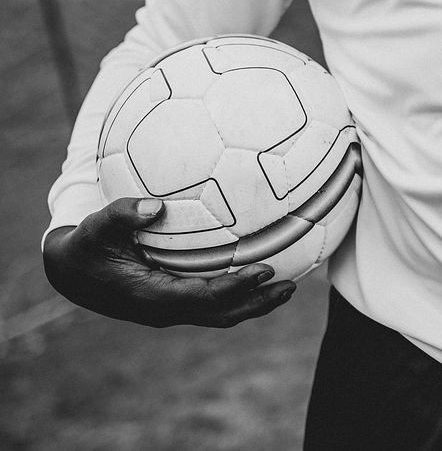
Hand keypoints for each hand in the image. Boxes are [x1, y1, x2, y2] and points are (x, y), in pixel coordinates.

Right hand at [43, 198, 296, 327]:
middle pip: (221, 314)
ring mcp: (170, 311)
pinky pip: (212, 306)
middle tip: (291, 286)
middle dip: (257, 303)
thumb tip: (155, 205)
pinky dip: (239, 297)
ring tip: (287, 288)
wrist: (71, 273)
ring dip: (254, 304)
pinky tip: (259, 280)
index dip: (236, 287)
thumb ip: (122, 214)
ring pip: (220, 315)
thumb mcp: (97, 226)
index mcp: (150, 295)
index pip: (203, 297)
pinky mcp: (173, 304)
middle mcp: (164, 310)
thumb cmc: (86, 244)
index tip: (265, 270)